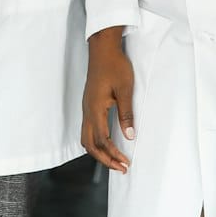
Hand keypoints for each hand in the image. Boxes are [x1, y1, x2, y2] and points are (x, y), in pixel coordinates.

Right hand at [81, 27, 134, 173]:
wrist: (103, 48)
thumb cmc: (115, 65)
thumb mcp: (125, 89)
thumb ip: (126, 113)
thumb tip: (129, 136)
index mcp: (95, 109)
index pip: (102, 140)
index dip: (113, 154)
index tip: (126, 163)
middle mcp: (87, 111)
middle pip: (90, 145)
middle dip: (105, 159)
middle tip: (121, 168)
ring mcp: (86, 107)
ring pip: (86, 138)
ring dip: (99, 152)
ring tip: (114, 159)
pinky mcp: (89, 104)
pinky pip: (88, 129)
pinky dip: (96, 142)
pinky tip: (107, 143)